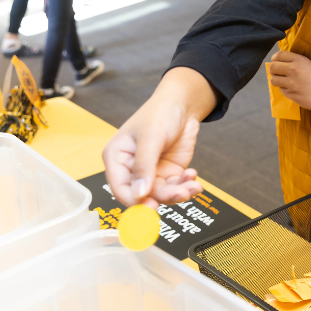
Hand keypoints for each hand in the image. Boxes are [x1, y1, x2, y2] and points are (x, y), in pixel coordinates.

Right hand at [103, 69, 212, 207]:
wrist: (183, 105)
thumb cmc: (160, 113)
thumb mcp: (151, 137)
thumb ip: (144, 165)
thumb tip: (139, 194)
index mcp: (117, 158)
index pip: (120, 187)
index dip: (134, 200)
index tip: (152, 205)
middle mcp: (132, 169)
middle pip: (143, 195)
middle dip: (164, 197)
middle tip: (181, 194)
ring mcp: (151, 173)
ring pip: (162, 195)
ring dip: (179, 193)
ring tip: (192, 186)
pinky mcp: (168, 174)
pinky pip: (175, 188)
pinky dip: (186, 186)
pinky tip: (193, 176)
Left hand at [269, 50, 310, 113]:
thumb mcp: (309, 64)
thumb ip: (295, 62)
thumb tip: (281, 63)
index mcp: (298, 60)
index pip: (278, 55)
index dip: (275, 59)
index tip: (276, 62)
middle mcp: (292, 70)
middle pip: (272, 67)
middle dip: (273, 70)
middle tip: (278, 73)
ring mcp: (290, 83)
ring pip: (273, 80)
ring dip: (277, 80)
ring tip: (284, 81)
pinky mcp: (291, 94)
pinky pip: (281, 90)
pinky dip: (285, 89)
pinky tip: (292, 89)